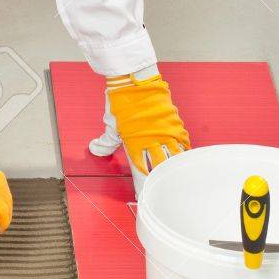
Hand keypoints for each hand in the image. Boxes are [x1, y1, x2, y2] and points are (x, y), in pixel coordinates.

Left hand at [104, 71, 190, 186]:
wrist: (135, 81)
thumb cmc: (121, 102)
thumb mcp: (111, 124)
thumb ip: (106, 141)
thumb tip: (95, 149)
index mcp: (134, 144)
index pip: (140, 172)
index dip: (142, 186)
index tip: (143, 196)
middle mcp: (151, 141)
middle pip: (159, 169)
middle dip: (161, 182)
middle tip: (164, 191)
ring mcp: (165, 132)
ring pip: (174, 158)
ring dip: (174, 169)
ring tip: (176, 180)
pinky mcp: (175, 123)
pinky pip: (183, 143)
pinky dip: (183, 152)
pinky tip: (183, 158)